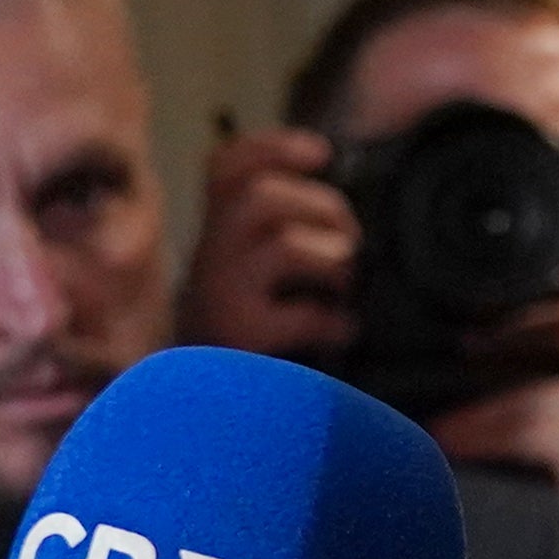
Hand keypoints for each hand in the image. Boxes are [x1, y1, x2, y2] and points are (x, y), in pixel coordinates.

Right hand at [181, 124, 357, 360]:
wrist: (206, 411)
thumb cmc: (252, 336)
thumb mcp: (258, 278)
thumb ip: (288, 238)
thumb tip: (352, 224)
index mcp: (217, 235)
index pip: (225, 168)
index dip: (271, 148)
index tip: (322, 152)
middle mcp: (208, 260)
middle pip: (259, 197)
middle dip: (322, 206)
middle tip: (350, 241)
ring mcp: (219, 299)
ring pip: (281, 245)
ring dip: (330, 257)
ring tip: (346, 284)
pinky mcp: (239, 340)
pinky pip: (298, 314)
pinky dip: (332, 319)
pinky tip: (343, 331)